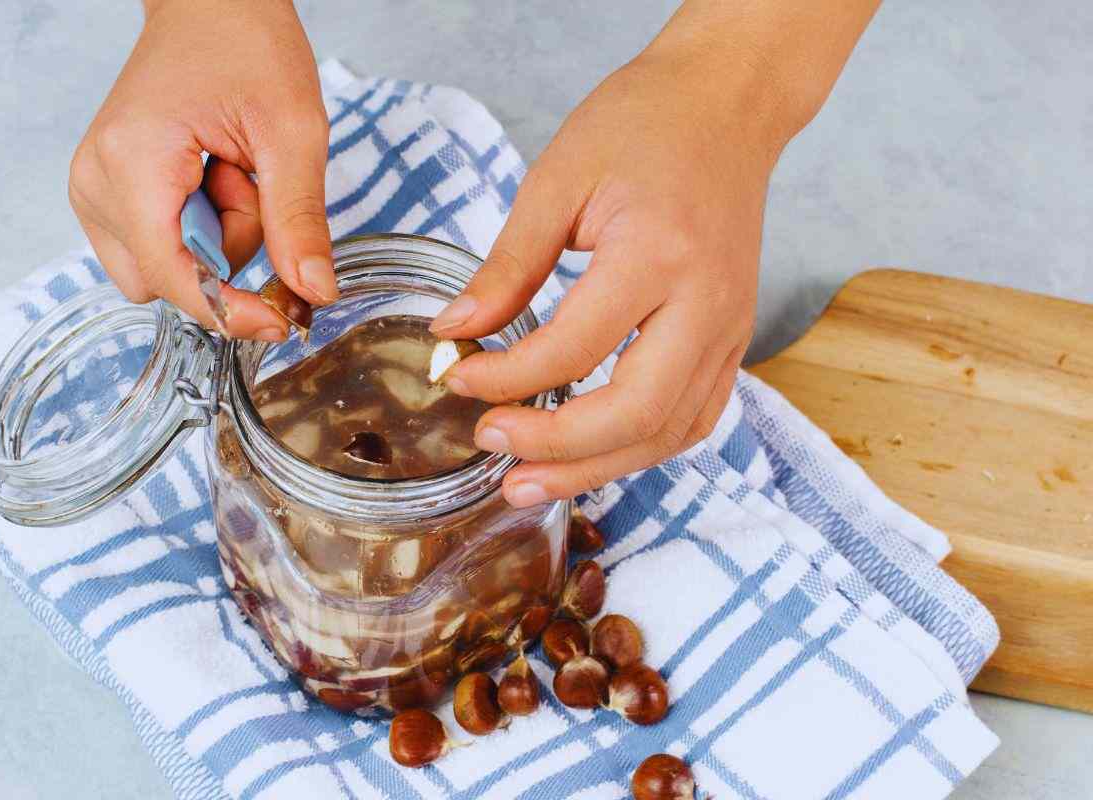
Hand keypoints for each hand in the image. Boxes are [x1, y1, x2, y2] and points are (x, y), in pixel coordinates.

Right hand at [69, 0, 335, 339]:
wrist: (211, 5)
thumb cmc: (246, 47)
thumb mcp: (293, 132)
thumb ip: (299, 219)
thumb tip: (314, 294)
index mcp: (131, 163)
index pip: (174, 276)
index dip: (230, 309)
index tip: (282, 320)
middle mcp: (94, 182)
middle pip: (168, 281)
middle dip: (224, 252)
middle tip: (249, 182)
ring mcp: (93, 189)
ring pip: (162, 271)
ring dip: (212, 242)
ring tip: (231, 173)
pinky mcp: (105, 195)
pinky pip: (156, 250)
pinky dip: (196, 231)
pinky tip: (211, 181)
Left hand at [431, 4, 861, 506]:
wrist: (727, 107)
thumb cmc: (642, 127)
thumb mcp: (557, 180)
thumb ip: (506, 267)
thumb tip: (454, 333)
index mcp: (657, 254)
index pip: (573, 349)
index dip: (506, 379)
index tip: (457, 377)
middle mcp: (706, 304)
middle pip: (635, 413)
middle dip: (555, 447)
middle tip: (490, 446)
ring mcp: (730, 328)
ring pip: (669, 433)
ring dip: (595, 467)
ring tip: (528, 482)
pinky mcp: (734, 340)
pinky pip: (694, 418)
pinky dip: (640, 449)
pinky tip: (591, 456)